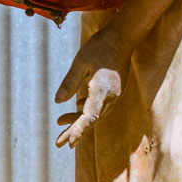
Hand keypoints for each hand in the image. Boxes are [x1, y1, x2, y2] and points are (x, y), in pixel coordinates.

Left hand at [54, 27, 129, 146]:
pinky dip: (87, 110)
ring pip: (96, 114)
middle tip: (59, 143)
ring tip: (60, 122)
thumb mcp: (80, 62)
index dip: (78, 130)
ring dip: (79, 120)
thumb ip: (69, 82)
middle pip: (92, 120)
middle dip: (75, 131)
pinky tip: (76, 106)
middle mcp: (111, 96)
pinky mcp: (115, 90)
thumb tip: (57, 101)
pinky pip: (100, 106)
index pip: (90, 116)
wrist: (124, 37)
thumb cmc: (100, 46)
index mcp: (102, 90)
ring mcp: (115, 94)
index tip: (69, 142)